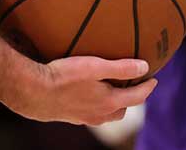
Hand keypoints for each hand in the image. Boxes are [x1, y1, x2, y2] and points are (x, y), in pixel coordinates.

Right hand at [1, 56, 156, 125]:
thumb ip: (121, 68)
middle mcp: (98, 115)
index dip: (148, 87)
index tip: (154, 78)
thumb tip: (145, 67)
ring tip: (112, 87)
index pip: (137, 98)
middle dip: (131, 97)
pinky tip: (87, 92)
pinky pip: (89, 112)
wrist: (31, 92)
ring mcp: (82, 118)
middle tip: (133, 83)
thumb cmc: (63, 77)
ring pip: (105, 113)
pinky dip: (96, 103)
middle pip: (122, 109)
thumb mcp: (95, 66)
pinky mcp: (68, 116)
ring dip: (113, 102)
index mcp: (108, 103)